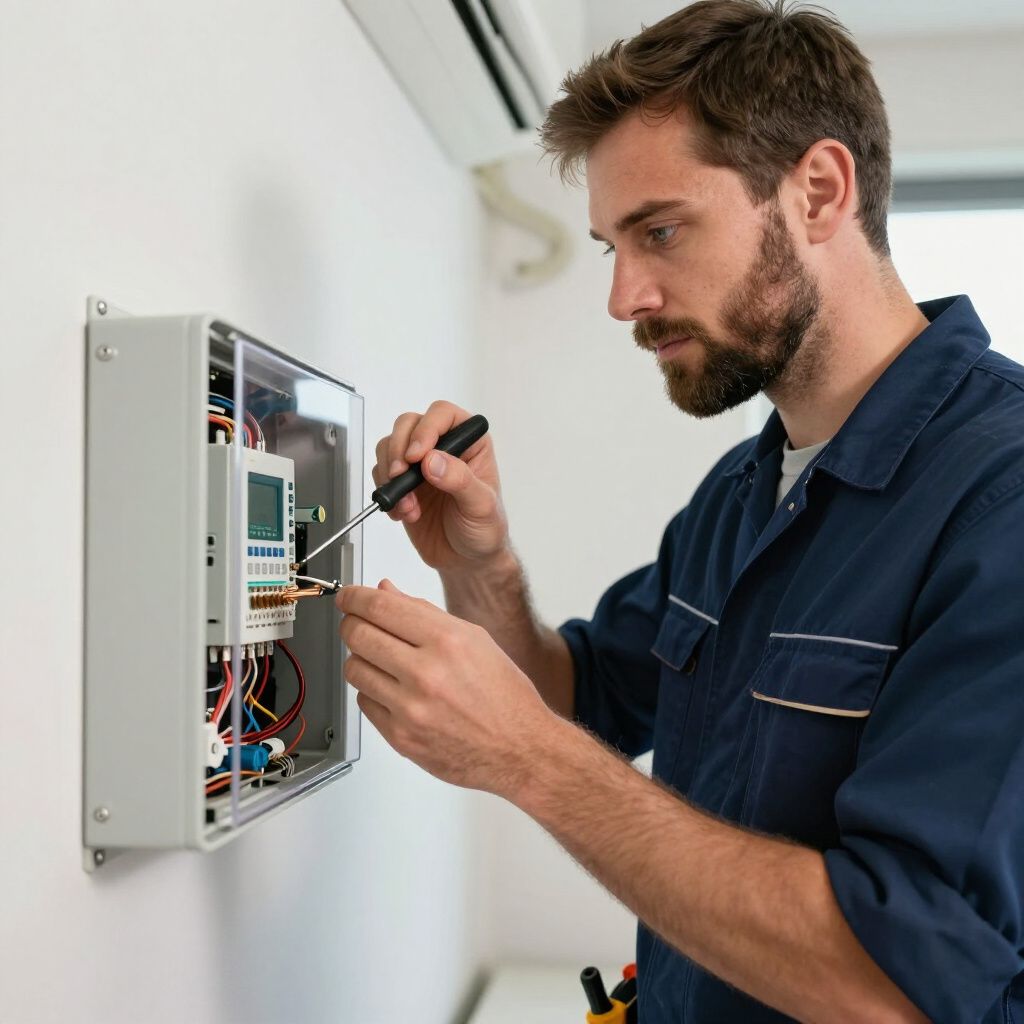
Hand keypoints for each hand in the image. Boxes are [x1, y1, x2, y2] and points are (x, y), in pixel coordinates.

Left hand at [337, 579, 556, 794]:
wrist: (520, 750)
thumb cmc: (504, 696)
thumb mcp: (474, 640)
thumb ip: (424, 614)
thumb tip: (385, 592)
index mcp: (448, 641)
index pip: (380, 607)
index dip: (354, 597)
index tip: (348, 596)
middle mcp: (427, 674)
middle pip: (358, 635)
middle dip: (351, 624)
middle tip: (356, 623)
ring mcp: (411, 709)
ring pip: (354, 669)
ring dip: (361, 659)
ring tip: (382, 660)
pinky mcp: (401, 738)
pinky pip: (364, 702)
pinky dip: (373, 692)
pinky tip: (395, 690)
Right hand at [373, 401, 508, 572]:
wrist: (466, 561)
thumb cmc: (484, 530)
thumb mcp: (481, 506)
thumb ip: (460, 480)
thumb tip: (433, 460)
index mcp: (470, 443)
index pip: (443, 415)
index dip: (426, 429)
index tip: (417, 456)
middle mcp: (443, 447)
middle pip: (409, 424)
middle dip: (399, 449)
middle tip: (399, 475)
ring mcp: (420, 464)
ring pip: (390, 446)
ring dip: (391, 475)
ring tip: (408, 504)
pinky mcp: (403, 483)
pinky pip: (382, 475)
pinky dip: (387, 494)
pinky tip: (405, 512)